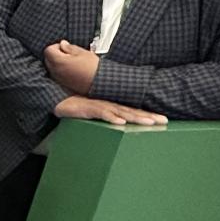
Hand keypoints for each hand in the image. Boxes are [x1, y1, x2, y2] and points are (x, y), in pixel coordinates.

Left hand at [44, 40, 99, 94]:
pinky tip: (73, 69)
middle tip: (69, 53)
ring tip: (73, 62)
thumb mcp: (82, 52)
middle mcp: (55, 72)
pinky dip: (62, 71)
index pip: (48, 50)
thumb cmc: (93, 68)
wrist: (100, 83)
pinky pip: (58, 75)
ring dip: (59, 63)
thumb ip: (70, 47)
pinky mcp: (64, 85)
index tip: (66, 47)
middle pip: (48, 59)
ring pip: (52, 67)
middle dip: (57, 54)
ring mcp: (59, 79)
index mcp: (58, 62)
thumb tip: (63, 44)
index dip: (57, 46)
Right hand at [53, 95, 167, 126]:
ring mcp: (99, 106)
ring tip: (149, 122)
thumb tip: (118, 123)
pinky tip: (121, 122)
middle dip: (148, 116)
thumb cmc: (74, 106)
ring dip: (135, 117)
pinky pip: (102, 114)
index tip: (162, 119)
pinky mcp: (88, 109)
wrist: (56, 97)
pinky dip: (112, 118)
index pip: (133, 111)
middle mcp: (108, 105)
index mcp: (111, 106)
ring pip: (121, 112)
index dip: (147, 114)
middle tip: (164, 121)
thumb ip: (105, 116)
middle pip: (132, 111)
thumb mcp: (93, 112)